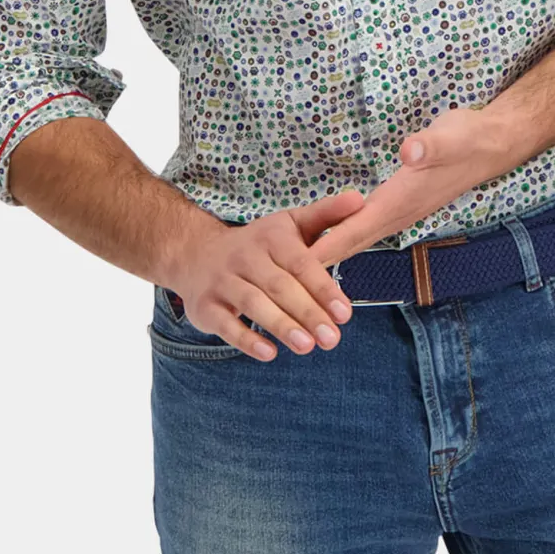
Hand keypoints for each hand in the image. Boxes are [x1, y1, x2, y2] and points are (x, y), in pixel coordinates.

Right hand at [164, 188, 367, 360]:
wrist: (195, 254)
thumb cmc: (257, 245)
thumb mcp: (289, 224)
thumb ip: (325, 214)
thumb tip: (359, 199)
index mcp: (270, 237)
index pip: (300, 263)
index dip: (323, 288)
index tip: (345, 314)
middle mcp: (245, 257)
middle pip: (279, 286)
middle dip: (307, 313)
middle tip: (332, 339)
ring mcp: (223, 281)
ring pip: (253, 303)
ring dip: (281, 326)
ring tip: (307, 347)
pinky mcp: (206, 306)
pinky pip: (226, 324)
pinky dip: (246, 340)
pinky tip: (269, 353)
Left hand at [310, 105, 515, 269]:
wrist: (491, 146)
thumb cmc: (467, 140)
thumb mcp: (450, 137)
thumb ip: (429, 146)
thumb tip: (410, 152)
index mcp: (400, 201)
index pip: (354, 230)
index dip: (325, 250)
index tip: (294, 271)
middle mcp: (398, 214)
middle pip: (350, 244)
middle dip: (317, 266)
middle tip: (282, 286)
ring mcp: (401, 212)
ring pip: (357, 241)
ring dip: (330, 258)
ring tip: (297, 276)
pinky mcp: (401, 205)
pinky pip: (366, 230)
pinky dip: (344, 241)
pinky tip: (330, 244)